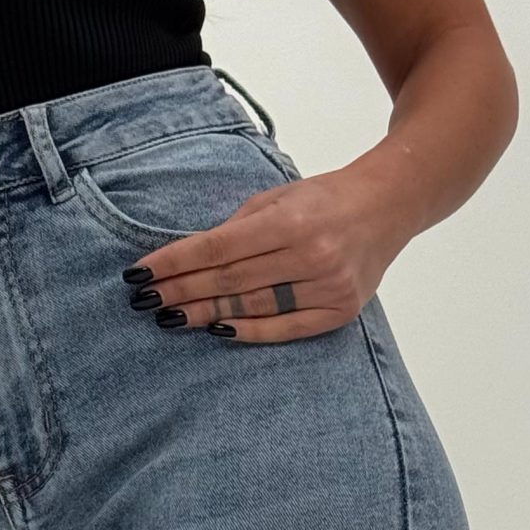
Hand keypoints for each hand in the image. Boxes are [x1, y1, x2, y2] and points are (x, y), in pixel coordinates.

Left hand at [123, 165, 408, 342]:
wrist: (389, 206)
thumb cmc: (325, 199)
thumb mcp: (279, 197)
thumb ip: (238, 227)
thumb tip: (191, 260)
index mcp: (291, 220)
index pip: (218, 248)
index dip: (175, 262)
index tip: (141, 273)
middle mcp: (311, 255)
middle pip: (230, 281)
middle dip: (182, 290)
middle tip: (146, 301)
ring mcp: (327, 287)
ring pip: (252, 306)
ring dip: (205, 313)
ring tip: (171, 317)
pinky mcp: (339, 311)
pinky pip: (284, 328)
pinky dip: (248, 331)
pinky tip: (216, 330)